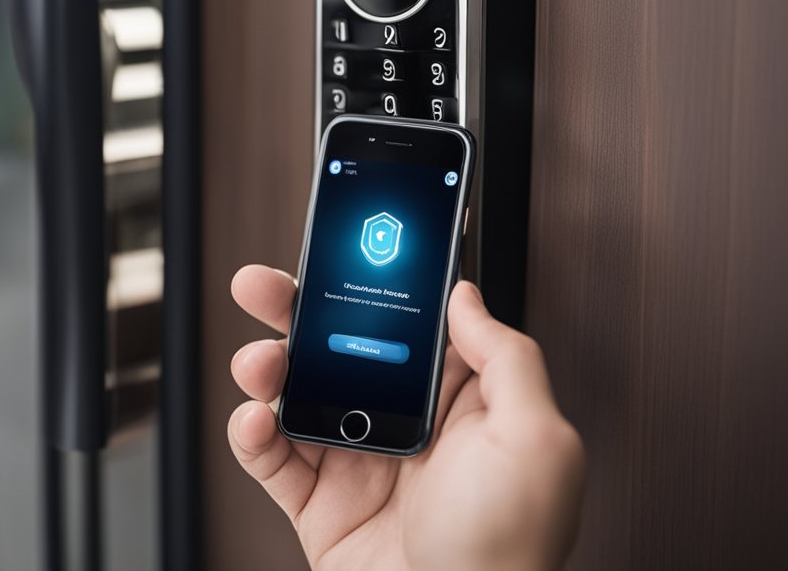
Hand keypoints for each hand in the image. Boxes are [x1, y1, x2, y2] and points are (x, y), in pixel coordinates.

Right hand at [228, 266, 584, 570]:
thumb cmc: (510, 552)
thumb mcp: (537, 439)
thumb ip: (505, 357)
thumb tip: (466, 296)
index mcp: (459, 404)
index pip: (407, 325)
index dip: (375, 284)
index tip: (347, 248)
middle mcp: (404, 426)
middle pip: (339, 349)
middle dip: (298, 312)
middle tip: (266, 286)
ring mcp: (356, 463)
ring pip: (296, 394)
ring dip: (267, 368)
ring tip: (259, 364)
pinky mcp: (318, 503)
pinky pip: (271, 455)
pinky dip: (251, 432)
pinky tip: (255, 419)